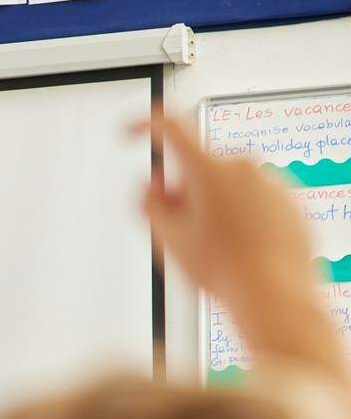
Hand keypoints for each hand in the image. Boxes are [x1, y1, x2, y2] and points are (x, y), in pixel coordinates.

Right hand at [140, 112, 346, 380]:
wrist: (275, 293)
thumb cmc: (221, 268)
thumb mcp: (168, 238)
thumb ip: (150, 203)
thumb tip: (153, 186)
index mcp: (208, 169)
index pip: (169, 128)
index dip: (143, 126)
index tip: (129, 134)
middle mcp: (242, 165)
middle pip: (198, 167)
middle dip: (183, 191)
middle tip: (178, 230)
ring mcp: (271, 180)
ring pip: (227, 185)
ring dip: (212, 206)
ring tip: (215, 249)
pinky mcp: (289, 198)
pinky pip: (254, 199)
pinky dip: (240, 216)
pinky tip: (239, 248)